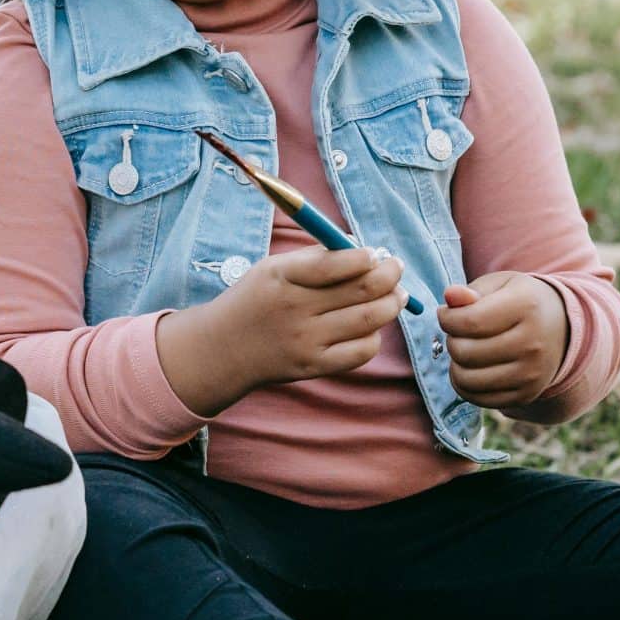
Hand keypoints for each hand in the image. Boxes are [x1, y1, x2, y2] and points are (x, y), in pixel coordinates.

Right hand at [158, 246, 406, 414]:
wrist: (223, 348)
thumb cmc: (256, 300)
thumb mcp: (272, 269)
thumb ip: (315, 258)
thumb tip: (366, 253)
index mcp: (282, 277)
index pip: (332, 264)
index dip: (364, 257)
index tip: (375, 254)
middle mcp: (294, 309)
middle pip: (361, 290)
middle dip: (390, 276)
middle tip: (395, 270)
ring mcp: (305, 341)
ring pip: (369, 320)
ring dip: (392, 304)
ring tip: (396, 296)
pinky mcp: (313, 366)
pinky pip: (361, 352)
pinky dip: (375, 336)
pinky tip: (371, 327)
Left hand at [438, 272, 567, 408]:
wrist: (562, 329)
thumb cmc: (519, 302)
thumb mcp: (499, 285)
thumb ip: (471, 291)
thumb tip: (450, 297)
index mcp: (526, 306)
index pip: (469, 321)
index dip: (446, 318)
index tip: (447, 314)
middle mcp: (533, 343)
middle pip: (465, 352)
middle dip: (452, 340)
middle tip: (460, 333)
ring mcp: (531, 373)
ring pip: (467, 379)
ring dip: (455, 364)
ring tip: (466, 349)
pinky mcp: (526, 395)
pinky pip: (477, 398)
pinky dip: (464, 385)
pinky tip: (471, 368)